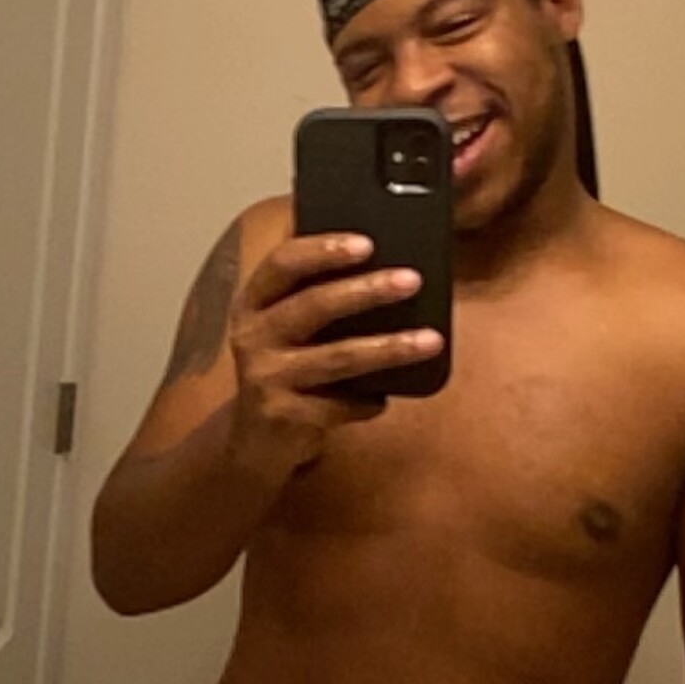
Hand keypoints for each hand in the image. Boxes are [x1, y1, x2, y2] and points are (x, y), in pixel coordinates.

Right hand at [227, 232, 441, 475]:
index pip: (283, 264)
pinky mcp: (283, 416)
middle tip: (412, 280)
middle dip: (366, 291)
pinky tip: (384, 399)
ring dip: (389, 348)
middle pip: (313, 305)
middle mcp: (252, 336)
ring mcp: (265, 377)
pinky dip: (368, 401)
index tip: (367, 243)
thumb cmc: (287, 369)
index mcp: (254, 302)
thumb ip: (318, 298)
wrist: (255, 440)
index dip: (323, 250)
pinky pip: (339, 405)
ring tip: (432, 340)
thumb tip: (386, 266)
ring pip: (337, 358)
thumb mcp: (287, 330)